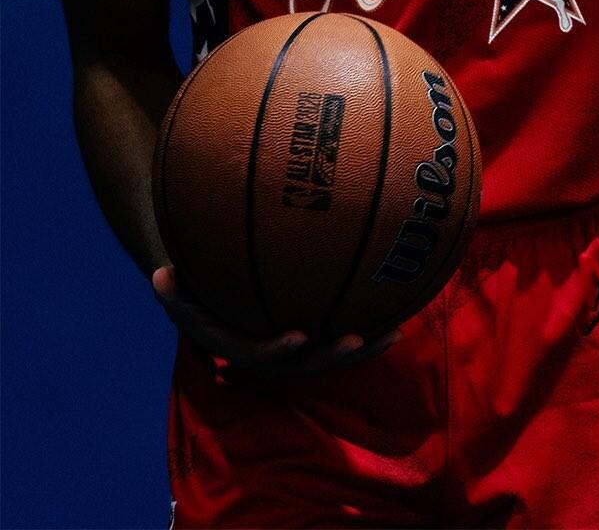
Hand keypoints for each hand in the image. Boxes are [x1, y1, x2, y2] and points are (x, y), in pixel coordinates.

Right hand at [152, 265, 401, 379]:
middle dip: (331, 355)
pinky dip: (371, 331)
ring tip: (393, 333)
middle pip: (304, 364)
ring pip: (331, 356)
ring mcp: (296, 351)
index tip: (297, 335)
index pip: (256, 354)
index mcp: (239, 346)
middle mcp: (271, 356)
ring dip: (363, 349)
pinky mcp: (315, 339)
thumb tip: (159, 271)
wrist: (215, 305)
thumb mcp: (181, 292)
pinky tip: (400, 316)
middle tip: (355, 340)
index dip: (277, 349)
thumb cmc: (200, 290)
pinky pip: (343, 336)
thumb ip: (173, 289)